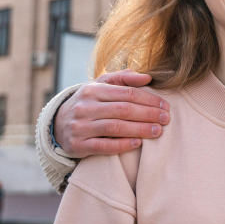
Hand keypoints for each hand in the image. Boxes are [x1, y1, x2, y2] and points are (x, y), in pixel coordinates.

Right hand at [53, 70, 170, 157]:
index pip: (127, 93)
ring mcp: (80, 126)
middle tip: (166, 119)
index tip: (165, 106)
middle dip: (148, 114)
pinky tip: (137, 143)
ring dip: (140, 129)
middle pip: (123, 110)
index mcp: (93, 90)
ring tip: (158, 131)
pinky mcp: (78, 145)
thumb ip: (124, 78)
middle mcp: (85, 107)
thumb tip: (147, 77)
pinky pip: (103, 146)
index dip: (149, 99)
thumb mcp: (101, 86)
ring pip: (115, 127)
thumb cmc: (89, 103)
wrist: (58, 125)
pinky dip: (122, 145)